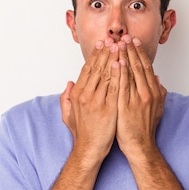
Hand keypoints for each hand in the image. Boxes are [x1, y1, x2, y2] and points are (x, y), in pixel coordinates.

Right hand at [61, 39, 120, 161]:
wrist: (89, 149)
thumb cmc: (82, 133)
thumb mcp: (68, 114)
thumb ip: (66, 98)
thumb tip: (69, 83)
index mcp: (77, 95)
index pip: (87, 70)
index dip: (95, 56)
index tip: (101, 45)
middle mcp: (86, 96)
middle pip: (97, 68)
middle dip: (105, 52)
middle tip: (112, 39)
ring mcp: (97, 102)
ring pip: (106, 75)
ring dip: (112, 58)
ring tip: (119, 46)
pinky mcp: (109, 109)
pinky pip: (115, 87)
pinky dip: (118, 74)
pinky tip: (122, 64)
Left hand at [115, 35, 166, 156]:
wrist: (140, 146)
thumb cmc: (145, 128)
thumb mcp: (157, 108)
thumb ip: (159, 92)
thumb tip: (157, 78)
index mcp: (153, 92)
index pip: (145, 68)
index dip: (139, 53)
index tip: (133, 42)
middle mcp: (147, 93)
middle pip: (138, 67)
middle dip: (131, 50)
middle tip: (125, 36)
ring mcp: (137, 100)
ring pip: (130, 73)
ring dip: (124, 57)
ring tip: (118, 43)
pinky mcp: (126, 107)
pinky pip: (122, 86)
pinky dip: (120, 73)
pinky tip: (117, 62)